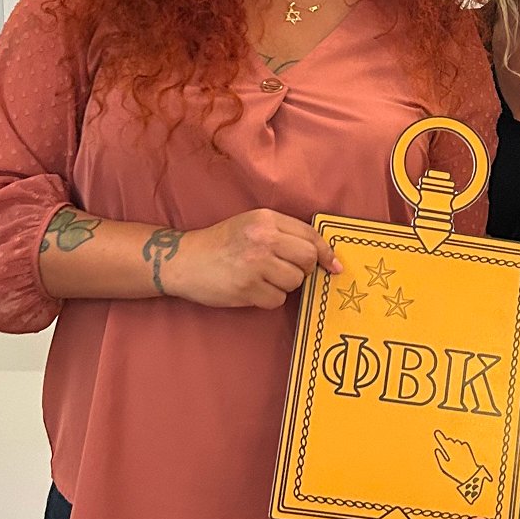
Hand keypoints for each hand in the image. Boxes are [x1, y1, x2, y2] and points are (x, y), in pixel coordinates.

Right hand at [168, 209, 340, 308]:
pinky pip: (277, 299)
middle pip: (308, 259)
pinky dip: (268, 298)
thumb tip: (322, 254)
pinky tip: (252, 289)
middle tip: (287, 271)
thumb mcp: (252, 224)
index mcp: (266, 219)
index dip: (327, 253)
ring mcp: (255, 264)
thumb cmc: (222, 243)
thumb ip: (283, 233)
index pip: (310, 235)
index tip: (334, 265)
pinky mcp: (247, 288)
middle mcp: (263, 239)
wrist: (185, 260)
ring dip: (284, 285)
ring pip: (294, 281)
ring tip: (262, 278)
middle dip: (304, 269)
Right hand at [433, 431, 491, 502]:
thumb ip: (440, 457)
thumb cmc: (457, 473)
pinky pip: (462, 445)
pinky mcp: (468, 449)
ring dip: (453, 445)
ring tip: (453, 455)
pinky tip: (459, 454)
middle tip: (444, 448)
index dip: (439, 436)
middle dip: (446, 442)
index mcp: (450, 450)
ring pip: (456, 442)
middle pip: (449, 441)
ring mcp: (463, 447)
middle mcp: (457, 447)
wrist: (471, 475)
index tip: (437, 432)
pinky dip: (459, 447)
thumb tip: (437, 450)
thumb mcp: (445, 467)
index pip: (443, 441)